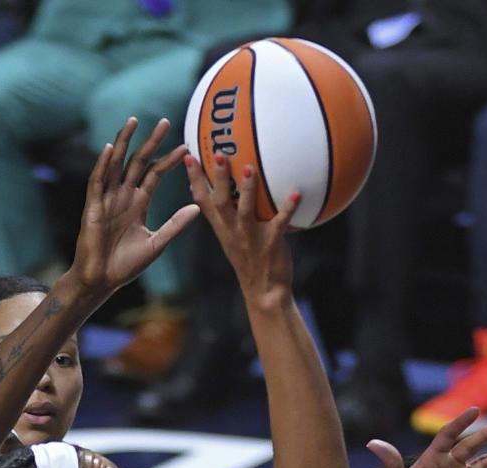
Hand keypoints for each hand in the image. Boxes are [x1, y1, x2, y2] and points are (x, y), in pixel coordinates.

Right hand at [71, 116, 199, 295]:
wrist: (101, 281)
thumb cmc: (126, 266)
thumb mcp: (156, 244)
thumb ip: (175, 225)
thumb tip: (198, 207)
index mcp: (138, 203)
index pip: (155, 174)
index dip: (169, 160)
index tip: (186, 148)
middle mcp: (123, 196)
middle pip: (137, 162)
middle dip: (150, 142)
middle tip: (165, 122)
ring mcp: (107, 199)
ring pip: (116, 164)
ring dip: (123, 142)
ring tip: (133, 121)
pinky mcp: (93, 208)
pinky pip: (98, 181)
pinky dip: (103, 165)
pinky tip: (111, 148)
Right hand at [185, 151, 298, 307]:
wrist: (264, 293)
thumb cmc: (250, 262)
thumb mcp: (233, 239)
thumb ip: (228, 217)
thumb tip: (228, 190)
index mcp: (222, 229)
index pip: (202, 201)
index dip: (194, 179)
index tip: (188, 156)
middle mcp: (233, 232)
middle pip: (221, 203)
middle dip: (219, 179)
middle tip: (219, 155)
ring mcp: (251, 238)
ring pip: (245, 212)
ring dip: (248, 190)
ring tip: (249, 167)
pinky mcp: (271, 244)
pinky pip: (280, 223)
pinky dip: (288, 208)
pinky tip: (297, 192)